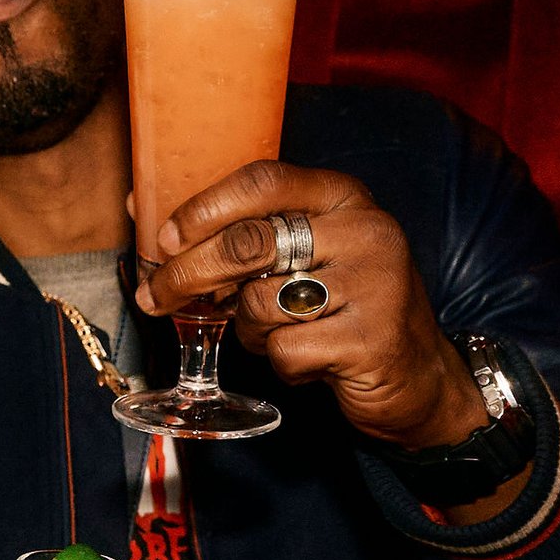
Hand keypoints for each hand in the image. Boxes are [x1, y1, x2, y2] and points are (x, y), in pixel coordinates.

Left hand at [135, 163, 489, 454]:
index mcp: (344, 197)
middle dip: (186, 273)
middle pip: (249, 243)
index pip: (262, 181)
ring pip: (259, 303)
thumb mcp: (305, 255)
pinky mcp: (372, 339)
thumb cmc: (343, 308)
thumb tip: (140, 211)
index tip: (163, 239)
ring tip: (278, 333)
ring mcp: (374, 284)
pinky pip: (284, 350)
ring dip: (247, 329)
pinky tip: (311, 360)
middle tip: (153, 297)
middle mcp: (365, 230)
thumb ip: (242, 230)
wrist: (419, 377)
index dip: (203, 208)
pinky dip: (281, 363)